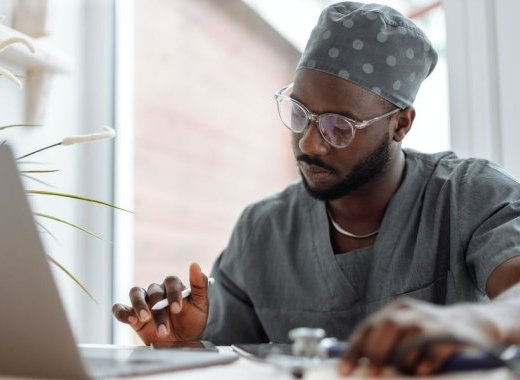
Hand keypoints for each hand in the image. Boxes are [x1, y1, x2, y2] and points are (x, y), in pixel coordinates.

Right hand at [112, 262, 209, 344]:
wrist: (182, 340)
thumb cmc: (192, 320)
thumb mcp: (201, 305)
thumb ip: (199, 285)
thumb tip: (195, 264)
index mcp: (173, 287)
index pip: (171, 282)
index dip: (174, 294)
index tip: (177, 308)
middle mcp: (157, 291)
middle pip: (154, 292)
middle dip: (159, 311)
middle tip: (164, 328)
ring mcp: (144, 302)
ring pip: (136, 293)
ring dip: (139, 305)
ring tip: (145, 318)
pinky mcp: (133, 315)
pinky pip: (121, 308)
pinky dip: (122, 312)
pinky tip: (130, 319)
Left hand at [339, 298, 500, 376]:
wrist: (472, 325)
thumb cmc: (429, 336)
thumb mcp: (404, 335)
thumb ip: (386, 346)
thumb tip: (362, 369)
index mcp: (395, 311)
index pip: (368, 328)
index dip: (355, 350)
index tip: (345, 371)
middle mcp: (411, 311)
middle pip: (388, 325)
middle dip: (377, 352)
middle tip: (372, 374)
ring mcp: (432, 320)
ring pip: (411, 334)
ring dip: (403, 357)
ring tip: (406, 371)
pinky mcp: (452, 333)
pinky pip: (436, 346)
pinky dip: (427, 360)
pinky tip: (422, 370)